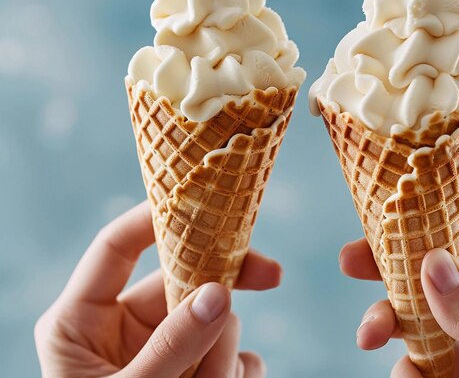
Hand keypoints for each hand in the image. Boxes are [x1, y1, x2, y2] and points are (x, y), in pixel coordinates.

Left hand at [35, 201, 279, 377]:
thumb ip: (171, 345)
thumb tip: (221, 292)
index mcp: (82, 321)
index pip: (117, 246)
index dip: (155, 216)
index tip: (204, 202)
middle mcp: (123, 327)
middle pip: (182, 279)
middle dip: (221, 291)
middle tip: (271, 275)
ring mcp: (160, 348)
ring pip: (213, 317)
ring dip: (225, 349)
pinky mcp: (189, 370)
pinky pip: (227, 351)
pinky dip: (237, 368)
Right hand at [339, 212, 458, 377]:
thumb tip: (432, 263)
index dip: (438, 220)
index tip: (392, 214)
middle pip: (439, 277)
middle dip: (393, 270)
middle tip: (349, 262)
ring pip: (422, 321)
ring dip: (388, 322)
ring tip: (367, 335)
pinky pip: (421, 364)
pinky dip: (406, 369)